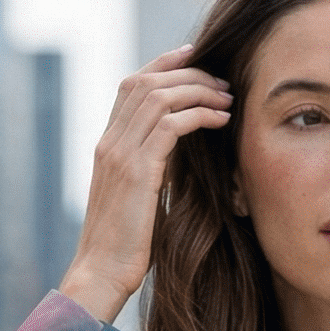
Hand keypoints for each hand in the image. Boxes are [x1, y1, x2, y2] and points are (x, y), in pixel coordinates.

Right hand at [59, 48, 232, 321]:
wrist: (102, 273)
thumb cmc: (125, 247)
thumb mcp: (138, 199)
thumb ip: (151, 171)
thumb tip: (177, 160)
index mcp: (108, 145)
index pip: (132, 86)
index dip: (162, 64)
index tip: (195, 57)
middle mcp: (110, 142)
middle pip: (146, 81)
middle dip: (187, 72)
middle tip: (222, 79)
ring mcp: (120, 154)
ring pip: (160, 97)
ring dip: (199, 91)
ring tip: (228, 98)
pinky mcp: (138, 172)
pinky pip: (171, 125)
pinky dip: (199, 115)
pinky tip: (221, 121)